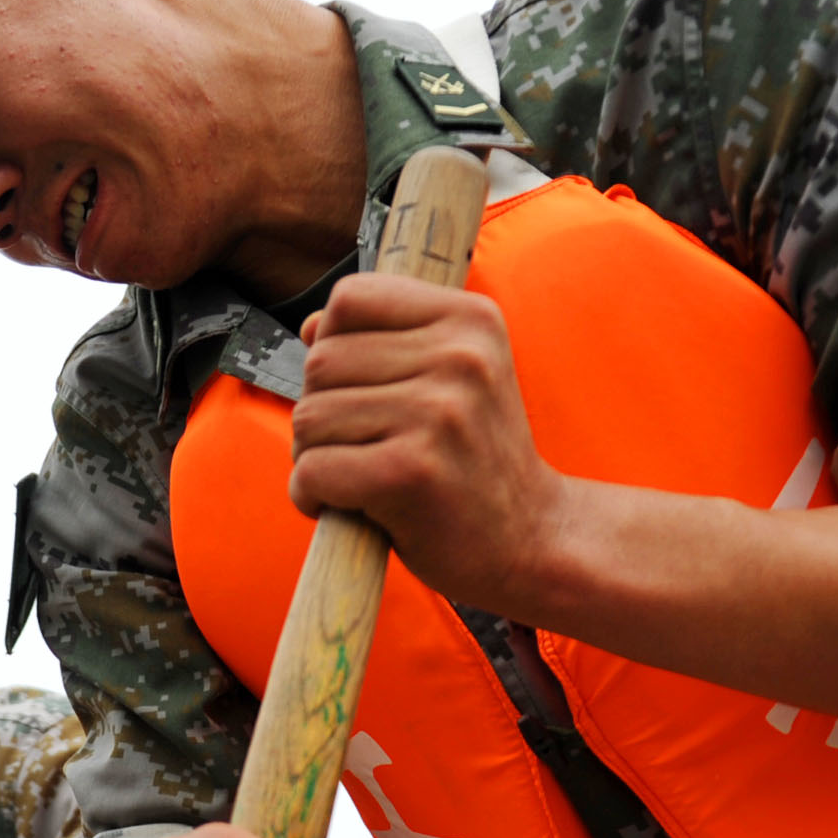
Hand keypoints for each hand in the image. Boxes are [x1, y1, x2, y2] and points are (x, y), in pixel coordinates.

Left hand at [290, 274, 566, 610]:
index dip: (335, 348)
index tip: (366, 392)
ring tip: (362, 478)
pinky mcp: (410, 470)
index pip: (351, 299)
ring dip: (314, 457)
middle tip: (363, 448)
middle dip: (321, 411)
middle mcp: (461, 356)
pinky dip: (311, 496)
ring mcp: (438, 413)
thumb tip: (312, 326)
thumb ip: (384, 342)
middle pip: (320, 362)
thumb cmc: (473, 461)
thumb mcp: (451, 380)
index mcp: (471, 319)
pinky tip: (351, 507)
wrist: (528, 539)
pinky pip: (312, 470)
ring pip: (309, 416)